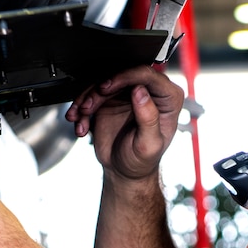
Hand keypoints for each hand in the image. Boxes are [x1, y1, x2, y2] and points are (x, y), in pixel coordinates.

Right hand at [65, 65, 184, 180]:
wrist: (124, 172)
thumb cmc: (142, 161)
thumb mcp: (149, 145)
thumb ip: (149, 118)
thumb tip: (141, 91)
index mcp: (168, 99)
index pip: (147, 75)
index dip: (125, 77)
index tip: (106, 87)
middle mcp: (149, 92)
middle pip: (122, 76)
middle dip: (100, 90)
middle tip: (88, 106)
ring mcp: (128, 94)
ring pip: (104, 83)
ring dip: (87, 99)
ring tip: (80, 117)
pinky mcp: (111, 99)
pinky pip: (93, 94)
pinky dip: (82, 108)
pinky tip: (79, 123)